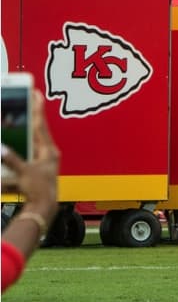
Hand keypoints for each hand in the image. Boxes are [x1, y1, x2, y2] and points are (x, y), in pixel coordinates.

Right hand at [1, 90, 58, 210]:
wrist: (43, 208)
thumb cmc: (38, 190)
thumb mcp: (23, 173)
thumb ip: (11, 160)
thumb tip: (0, 149)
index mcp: (48, 150)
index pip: (40, 124)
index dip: (37, 108)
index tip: (35, 93)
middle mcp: (47, 152)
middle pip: (35, 130)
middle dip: (28, 117)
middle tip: (23, 101)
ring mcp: (42, 159)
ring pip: (29, 141)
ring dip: (22, 132)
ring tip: (14, 119)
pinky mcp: (35, 167)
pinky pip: (24, 153)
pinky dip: (17, 149)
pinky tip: (9, 144)